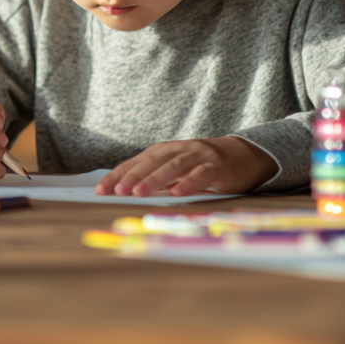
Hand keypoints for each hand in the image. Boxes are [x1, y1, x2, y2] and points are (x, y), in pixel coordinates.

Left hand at [93, 136, 277, 196]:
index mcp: (164, 150)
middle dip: (132, 177)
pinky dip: (189, 183)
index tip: (100, 190)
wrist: (244, 154)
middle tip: (117, 192)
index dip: (118, 174)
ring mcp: (198, 156)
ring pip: (173, 166)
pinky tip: (178, 193)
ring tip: (139, 192)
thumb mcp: (177, 169)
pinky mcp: (217, 167)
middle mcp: (179, 149)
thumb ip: (157, 178)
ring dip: (154, 179)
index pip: (136, 162)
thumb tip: (127, 192)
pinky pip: (201, 174)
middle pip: (151, 161)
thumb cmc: (203, 165)